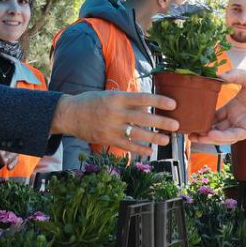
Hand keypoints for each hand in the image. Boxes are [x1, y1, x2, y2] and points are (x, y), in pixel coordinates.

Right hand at [50, 91, 178, 157]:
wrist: (70, 114)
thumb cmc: (92, 101)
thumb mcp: (110, 95)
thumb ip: (128, 101)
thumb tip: (148, 106)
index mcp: (117, 97)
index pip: (142, 98)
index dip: (158, 101)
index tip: (173, 103)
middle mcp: (115, 112)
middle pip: (143, 117)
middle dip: (161, 122)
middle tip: (176, 125)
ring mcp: (111, 127)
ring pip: (137, 133)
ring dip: (153, 138)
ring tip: (166, 140)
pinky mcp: (107, 139)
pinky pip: (127, 145)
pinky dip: (139, 149)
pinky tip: (150, 151)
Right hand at [189, 69, 245, 143]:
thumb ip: (232, 75)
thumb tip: (217, 74)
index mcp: (232, 108)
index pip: (213, 115)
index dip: (202, 117)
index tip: (190, 118)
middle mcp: (234, 118)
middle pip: (214, 127)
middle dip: (201, 131)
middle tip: (186, 131)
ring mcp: (241, 125)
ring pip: (221, 134)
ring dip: (208, 136)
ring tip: (194, 137)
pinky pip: (232, 135)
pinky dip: (221, 136)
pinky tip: (211, 135)